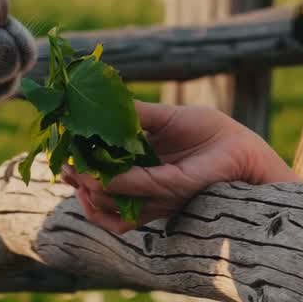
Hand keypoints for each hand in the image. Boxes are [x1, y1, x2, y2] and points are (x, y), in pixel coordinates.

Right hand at [61, 100, 298, 234]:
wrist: (242, 146)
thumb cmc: (207, 130)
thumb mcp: (162, 116)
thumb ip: (132, 113)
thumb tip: (99, 96)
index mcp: (137, 169)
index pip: (97, 177)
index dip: (75, 169)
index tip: (60, 155)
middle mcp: (141, 188)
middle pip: (96, 197)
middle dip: (76, 183)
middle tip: (65, 166)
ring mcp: (154, 195)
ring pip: (109, 206)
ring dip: (89, 189)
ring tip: (79, 170)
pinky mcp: (170, 191)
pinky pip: (136, 192)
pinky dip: (117, 185)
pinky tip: (103, 174)